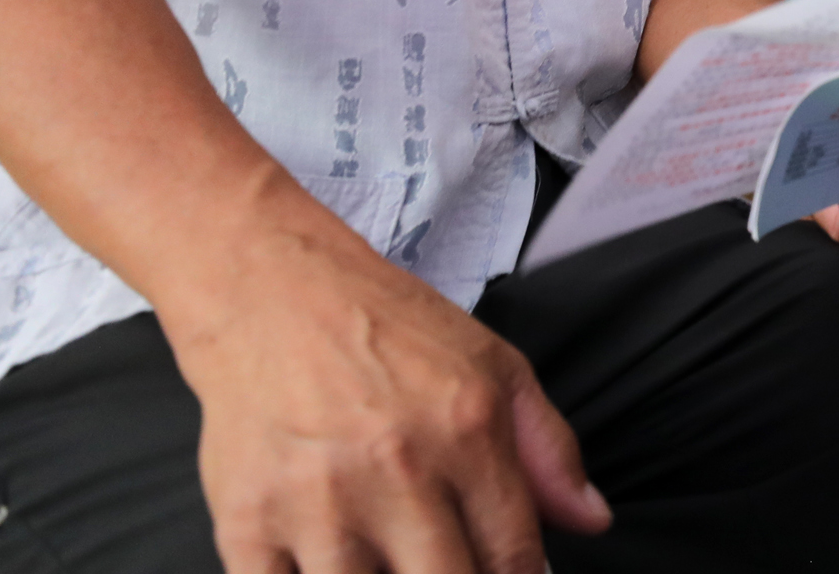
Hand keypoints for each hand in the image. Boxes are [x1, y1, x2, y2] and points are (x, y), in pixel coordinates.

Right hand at [165, 215, 607, 573]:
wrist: (269, 292)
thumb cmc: (387, 329)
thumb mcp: (493, 366)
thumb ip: (549, 449)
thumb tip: (592, 521)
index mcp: (465, 432)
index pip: (511, 558)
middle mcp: (396, 471)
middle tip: (444, 561)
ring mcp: (316, 504)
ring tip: (391, 557)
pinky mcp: (246, 524)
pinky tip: (330, 562)